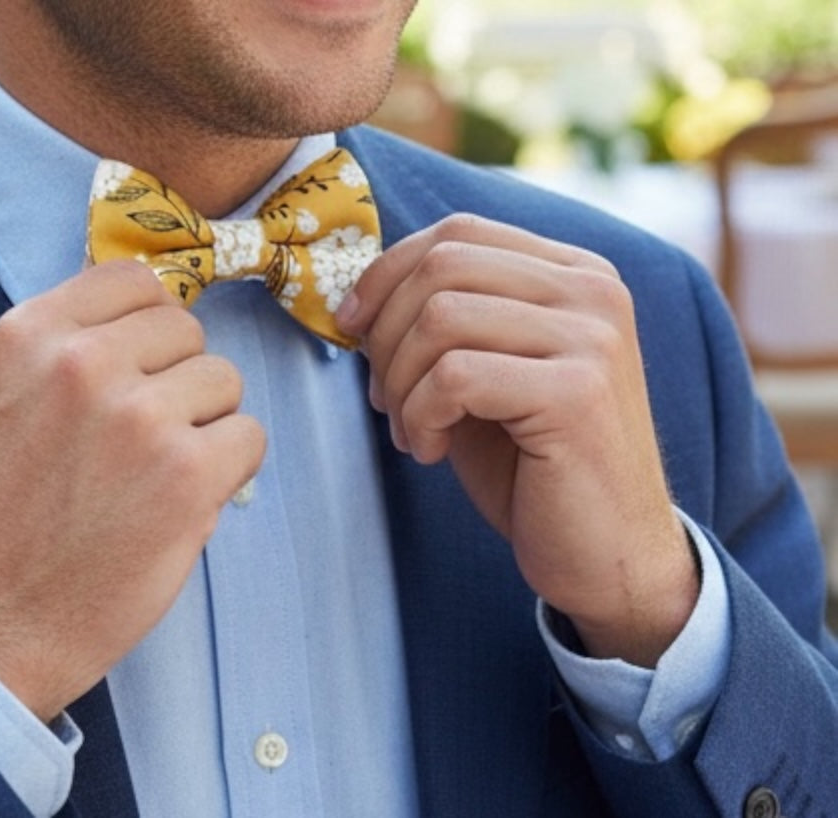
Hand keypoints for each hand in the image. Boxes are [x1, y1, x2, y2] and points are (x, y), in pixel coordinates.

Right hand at [0, 260, 264, 721]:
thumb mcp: (6, 395)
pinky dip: (228, 470)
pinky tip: (179, 502)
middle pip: (186, 329)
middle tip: (138, 439)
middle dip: (176, 379)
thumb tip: (152, 306)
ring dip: (204, 425)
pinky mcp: (187, 472)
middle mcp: (82, 362)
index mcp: (30, 333)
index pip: (135, 281)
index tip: (137, 369)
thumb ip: (68, 341)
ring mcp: (138, 415)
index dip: (148, 328)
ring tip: (153, 474)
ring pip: (224, 379)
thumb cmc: (4, 510)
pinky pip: (249, 435)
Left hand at [337, 214, 695, 666]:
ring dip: (400, 381)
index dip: (388, 272)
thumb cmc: (534, 468)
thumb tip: (359, 296)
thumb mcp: (486, 375)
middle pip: (443, 266)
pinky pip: (454, 377)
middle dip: (386, 333)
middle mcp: (594, 290)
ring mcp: (592, 337)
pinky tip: (432, 451)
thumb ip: (445, 323)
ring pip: (441, 318)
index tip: (352, 326)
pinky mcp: (577, 392)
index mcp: (575, 273)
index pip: (459, 231)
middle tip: (384, 398)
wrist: (608, 555)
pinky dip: (420, 417)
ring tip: (411, 430)